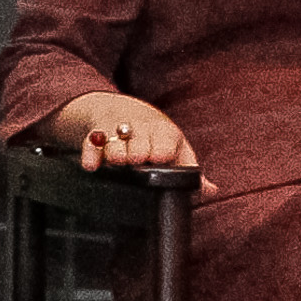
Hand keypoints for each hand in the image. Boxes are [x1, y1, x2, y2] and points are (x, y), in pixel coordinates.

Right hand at [63, 92, 193, 172]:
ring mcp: (117, 130)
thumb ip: (191, 172)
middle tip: (136, 160)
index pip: (164, 138)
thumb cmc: (157, 140)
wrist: (128, 110)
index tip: (159, 158)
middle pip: (138, 139)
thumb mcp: (178, 151)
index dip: (161, 149)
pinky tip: (90, 165)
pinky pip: (91, 142)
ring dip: (114, 151)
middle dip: (137, 150)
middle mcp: (141, 128)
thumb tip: (211, 190)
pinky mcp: (96, 133)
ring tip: (117, 162)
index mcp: (165, 132)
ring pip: (114, 140)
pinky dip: (89, 154)